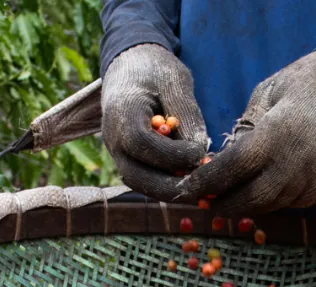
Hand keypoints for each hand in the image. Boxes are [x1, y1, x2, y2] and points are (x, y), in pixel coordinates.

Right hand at [101, 44, 208, 200]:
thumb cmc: (155, 70)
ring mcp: (116, 151)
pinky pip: (143, 178)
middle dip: (171, 187)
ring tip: (200, 188)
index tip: (200, 153)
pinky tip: (191, 180)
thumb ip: (187, 116)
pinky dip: (165, 183)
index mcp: (121, 112)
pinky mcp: (125, 157)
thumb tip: (200, 154)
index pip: (142, 143)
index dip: (172, 154)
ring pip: (138, 182)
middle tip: (204, 189)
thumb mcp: (176, 82)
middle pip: (135, 176)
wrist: (130, 66)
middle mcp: (112, 137)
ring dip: (169, 190)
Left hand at [179, 52, 315, 216]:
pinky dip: (272, 199)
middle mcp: (298, 162)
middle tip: (206, 202)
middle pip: (252, 199)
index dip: (207, 183)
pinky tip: (262, 188)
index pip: (234, 168)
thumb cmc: (301, 85)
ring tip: (229, 197)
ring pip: (272, 205)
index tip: (187, 189)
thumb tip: (219, 160)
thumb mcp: (266, 94)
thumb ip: (244, 129)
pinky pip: (292, 202)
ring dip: (247, 204)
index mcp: (278, 133)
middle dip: (224, 204)